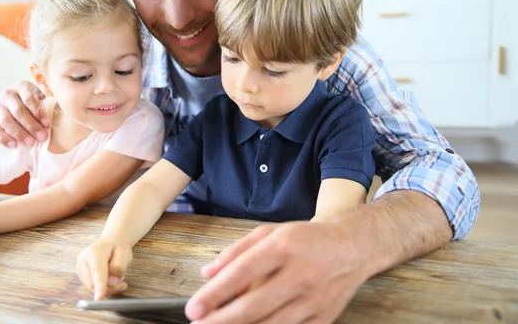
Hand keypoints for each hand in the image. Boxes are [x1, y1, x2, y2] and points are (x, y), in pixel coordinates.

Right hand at [0, 81, 49, 147]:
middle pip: (18, 110)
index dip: (38, 111)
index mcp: (22, 86)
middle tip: (42, 137)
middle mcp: (8, 94)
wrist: (24, 115)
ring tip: (30, 143)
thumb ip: (49, 104)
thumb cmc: (40, 108)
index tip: (47, 124)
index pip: (28, 97)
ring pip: (6, 120)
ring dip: (19, 133)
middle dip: (31, 126)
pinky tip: (14, 145)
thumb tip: (58, 110)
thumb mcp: (45, 102)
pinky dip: (4, 138)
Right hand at [76, 238, 131, 299]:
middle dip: (108, 288)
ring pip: (92, 288)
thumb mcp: (124, 253)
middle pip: (93, 283)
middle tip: (123, 284)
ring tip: (118, 278)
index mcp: (94, 251)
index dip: (99, 285)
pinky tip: (110, 279)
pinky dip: (102, 288)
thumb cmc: (118, 248)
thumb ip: (119, 267)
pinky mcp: (81, 275)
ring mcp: (80, 268)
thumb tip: (112, 282)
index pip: (97, 271)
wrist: (111, 243)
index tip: (100, 297)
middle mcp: (83, 260)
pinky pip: (92, 288)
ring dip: (107, 288)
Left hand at [185, 221, 369, 323]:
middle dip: (221, 320)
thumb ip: (237, 251)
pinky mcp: (323, 318)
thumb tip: (208, 272)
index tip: (194, 308)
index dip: (214, 293)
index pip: (242, 273)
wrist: (353, 247)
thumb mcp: (271, 232)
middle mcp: (300, 273)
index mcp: (284, 246)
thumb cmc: (306, 239)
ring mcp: (314, 299)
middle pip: (254, 305)